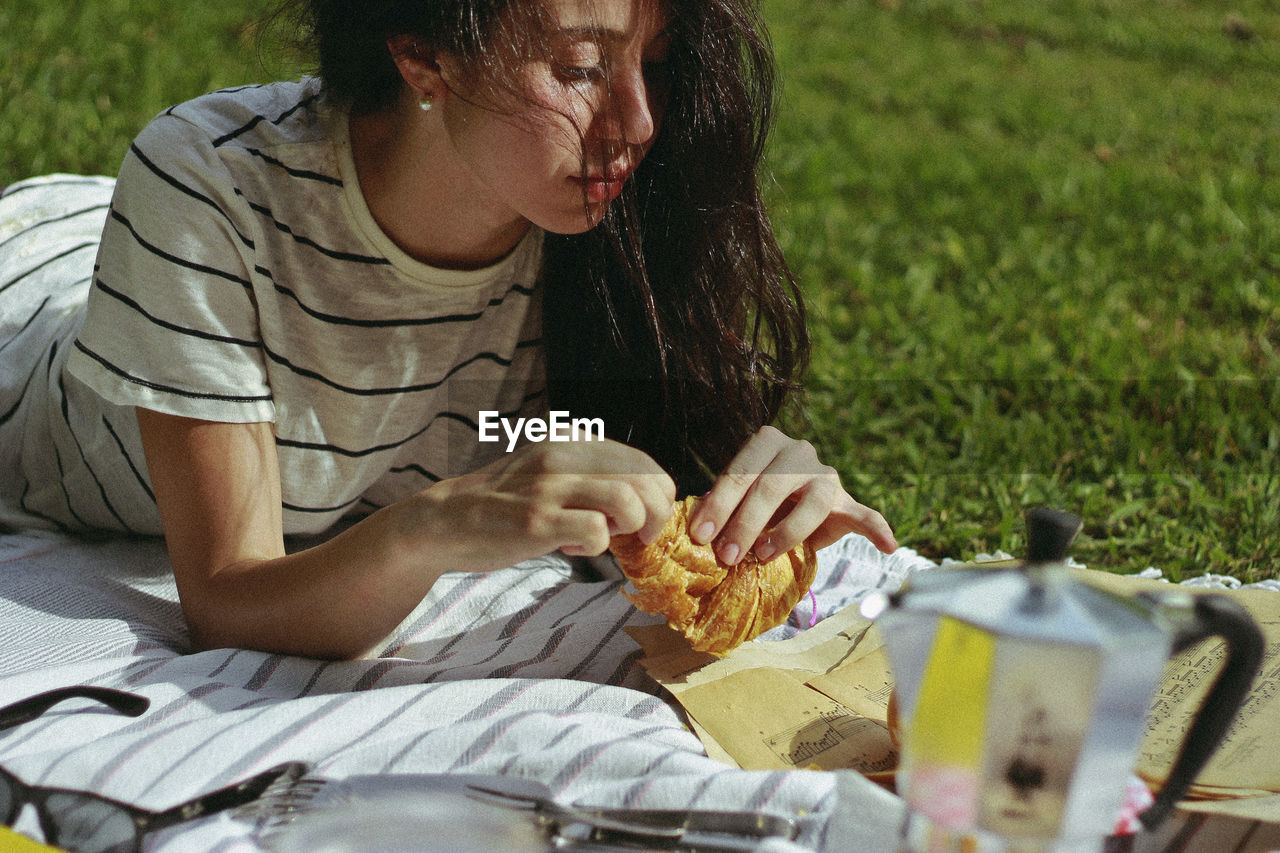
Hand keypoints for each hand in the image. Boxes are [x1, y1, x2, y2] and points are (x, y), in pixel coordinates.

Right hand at [416, 438, 675, 567]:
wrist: (446, 520)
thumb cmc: (506, 503)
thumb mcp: (551, 471)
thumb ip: (592, 474)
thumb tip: (646, 499)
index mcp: (572, 440)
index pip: (644, 462)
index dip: (658, 495)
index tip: (647, 519)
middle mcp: (564, 455)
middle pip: (646, 480)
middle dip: (656, 515)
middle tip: (640, 537)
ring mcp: (549, 486)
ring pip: (628, 501)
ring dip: (629, 528)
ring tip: (605, 537)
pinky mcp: (536, 520)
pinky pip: (596, 531)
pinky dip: (596, 547)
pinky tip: (571, 547)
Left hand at [688, 426, 895, 563]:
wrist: (792, 502)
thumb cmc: (755, 501)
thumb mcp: (736, 498)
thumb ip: (721, 508)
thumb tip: (695, 534)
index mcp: (765, 442)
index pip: (740, 472)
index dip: (718, 505)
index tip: (700, 536)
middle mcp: (798, 451)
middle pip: (770, 487)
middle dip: (744, 524)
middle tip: (727, 556)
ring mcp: (825, 474)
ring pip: (810, 504)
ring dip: (785, 533)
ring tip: (764, 556)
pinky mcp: (846, 500)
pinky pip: (864, 514)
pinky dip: (877, 529)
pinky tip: (888, 546)